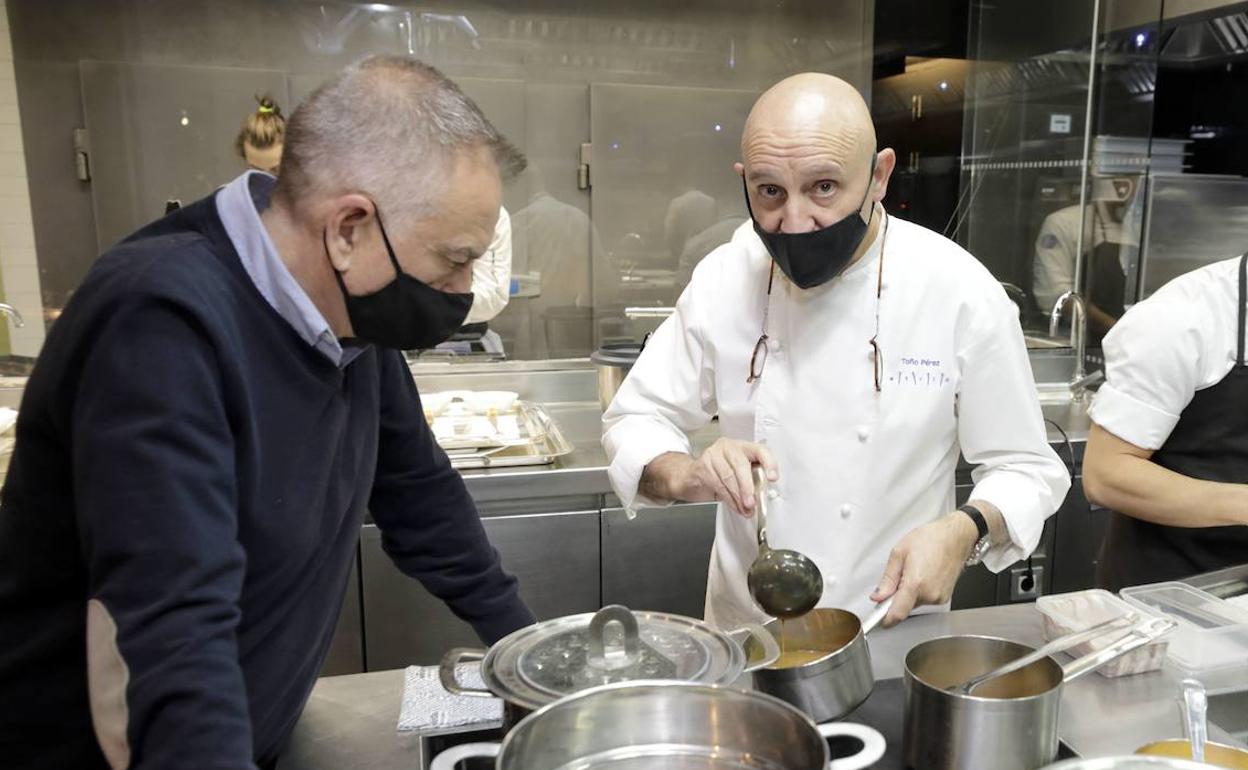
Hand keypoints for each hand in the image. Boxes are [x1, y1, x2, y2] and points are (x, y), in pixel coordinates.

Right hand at [674, 439, 777, 515]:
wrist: (691, 476)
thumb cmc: (719, 473)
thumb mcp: (738, 473)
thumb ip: (751, 479)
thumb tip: (763, 496)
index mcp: (743, 446)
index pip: (760, 449)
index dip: (768, 463)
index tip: (772, 478)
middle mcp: (728, 447)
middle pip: (740, 464)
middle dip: (747, 486)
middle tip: (751, 502)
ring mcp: (713, 455)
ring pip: (728, 477)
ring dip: (738, 497)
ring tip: (744, 509)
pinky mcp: (702, 466)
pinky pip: (718, 484)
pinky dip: (728, 499)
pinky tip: (734, 505)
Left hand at [869, 512, 978, 626]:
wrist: (955, 537)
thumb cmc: (931, 539)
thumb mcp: (899, 553)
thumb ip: (887, 579)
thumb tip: (878, 596)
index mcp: (916, 583)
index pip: (897, 613)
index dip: (885, 619)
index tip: (879, 620)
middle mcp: (929, 594)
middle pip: (904, 607)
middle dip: (896, 597)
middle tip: (899, 576)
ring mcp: (939, 597)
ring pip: (914, 604)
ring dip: (909, 593)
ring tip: (915, 571)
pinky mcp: (945, 597)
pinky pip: (925, 600)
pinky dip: (920, 592)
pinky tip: (924, 575)